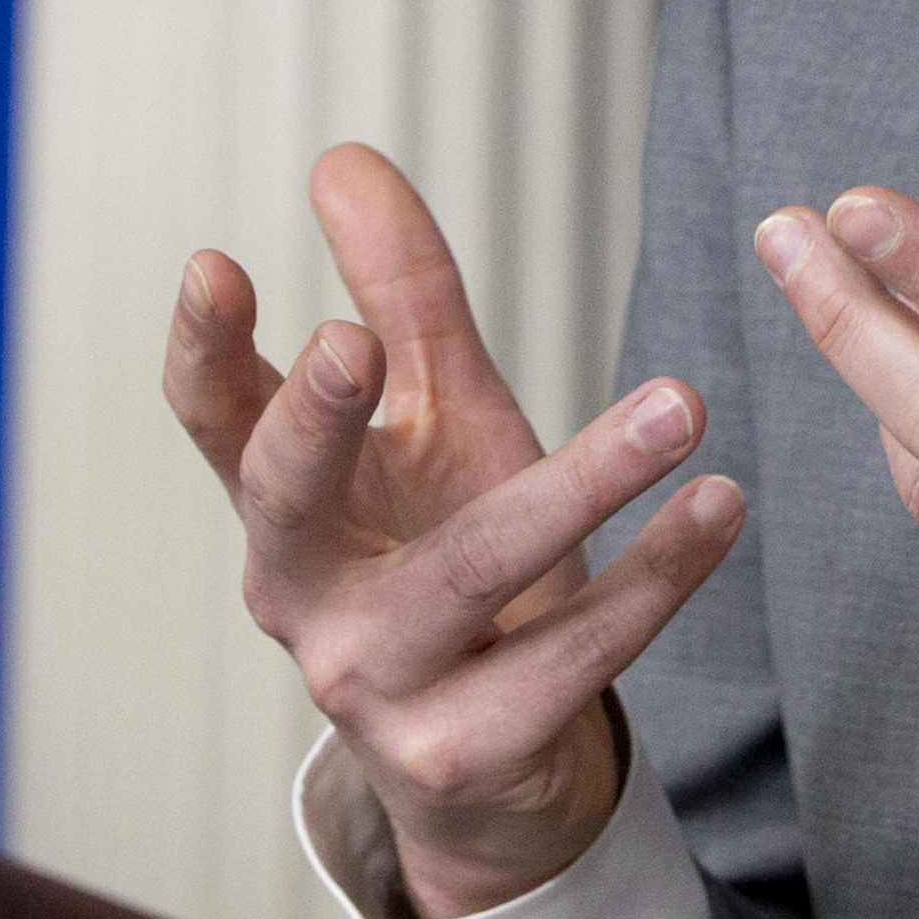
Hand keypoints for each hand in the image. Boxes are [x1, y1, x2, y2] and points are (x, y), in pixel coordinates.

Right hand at [167, 144, 743, 918]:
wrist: (492, 759)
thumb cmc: (448, 554)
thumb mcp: (434, 419)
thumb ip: (400, 296)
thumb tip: (343, 160)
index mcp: (283, 508)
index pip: (214, 419)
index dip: (201, 346)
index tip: (214, 265)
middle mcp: (303, 595)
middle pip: (288, 500)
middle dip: (317, 421)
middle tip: (351, 341)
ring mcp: (376, 683)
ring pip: (467, 576)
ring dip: (579, 484)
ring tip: (680, 403)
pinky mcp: (467, 750)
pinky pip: (572, 656)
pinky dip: (657, 580)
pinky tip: (718, 507)